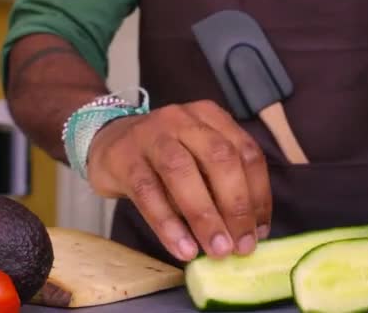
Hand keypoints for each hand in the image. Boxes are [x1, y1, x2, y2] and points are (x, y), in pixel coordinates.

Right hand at [86, 100, 271, 261]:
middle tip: (241, 245)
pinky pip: (148, 192)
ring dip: (204, 216)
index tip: (259, 232)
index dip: (258, 194)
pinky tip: (182, 248)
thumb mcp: (199, 158)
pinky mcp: (124, 157)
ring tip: (217, 250)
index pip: (246, 153)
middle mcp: (184, 119)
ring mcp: (152, 135)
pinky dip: (168, 224)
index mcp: (212, 117)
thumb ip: (222, 185)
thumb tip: (249, 232)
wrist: (108, 141)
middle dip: (235, 206)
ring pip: (182, 172)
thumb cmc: (166, 157)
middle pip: (219, 158)